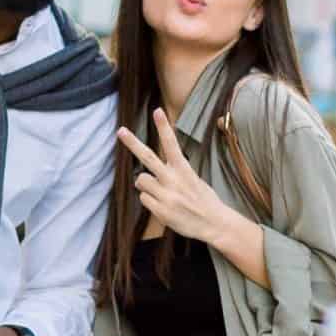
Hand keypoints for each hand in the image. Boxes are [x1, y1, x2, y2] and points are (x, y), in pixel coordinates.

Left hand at [118, 109, 249, 246]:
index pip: (172, 144)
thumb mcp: (194, 180)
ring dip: (146, 185)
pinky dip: (150, 201)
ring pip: (140, 180)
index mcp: (184, 169)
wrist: (214, 224)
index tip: (158, 111)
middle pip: (147, 157)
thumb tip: (149, 174)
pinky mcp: (160, 210)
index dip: (164, 127)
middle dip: (133, 143)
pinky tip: (165, 206)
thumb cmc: (204, 200)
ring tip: (162, 193)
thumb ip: (174, 173)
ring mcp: (165, 195)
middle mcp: (173, 180)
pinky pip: (143, 198)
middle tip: (120, 131)